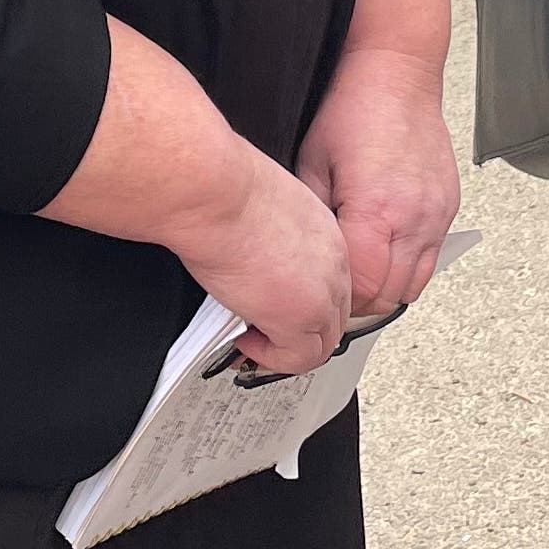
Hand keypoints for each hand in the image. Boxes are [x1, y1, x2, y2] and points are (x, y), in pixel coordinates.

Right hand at [170, 147, 352, 374]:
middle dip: (297, 331)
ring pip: (322, 343)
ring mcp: (321, 293)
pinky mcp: (299, 318)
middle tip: (260, 330)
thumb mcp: (260, 207)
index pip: (330, 283)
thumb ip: (269, 236)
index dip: (301, 302)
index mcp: (325, 232)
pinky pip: (298, 360)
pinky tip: (243, 339)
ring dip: (284, 347)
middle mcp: (333, 263)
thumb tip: (252, 255)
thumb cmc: (224, 189)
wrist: (215, 193)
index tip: (273, 308)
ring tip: (249, 336)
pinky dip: (271, 358)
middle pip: (333, 317)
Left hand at [296, 46, 460, 320]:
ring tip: (358, 271)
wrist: (396, 73)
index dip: (336, 298)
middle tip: (333, 287)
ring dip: (386, 287)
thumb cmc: (352, 108)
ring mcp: (437, 214)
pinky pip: (430, 257)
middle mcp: (416, 219)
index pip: (362, 290)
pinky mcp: (447, 206)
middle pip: (390, 296)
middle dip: (359, 301)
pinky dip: (407, 265)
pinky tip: (383, 249)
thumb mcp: (310, 165)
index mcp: (378, 212)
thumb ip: (313, 221)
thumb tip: (304, 259)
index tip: (319, 290)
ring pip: (415, 285)